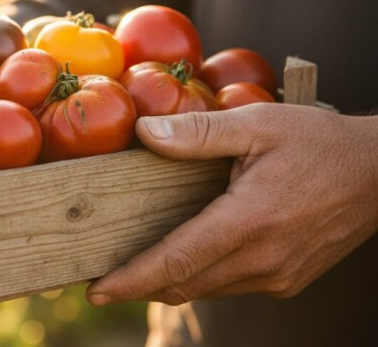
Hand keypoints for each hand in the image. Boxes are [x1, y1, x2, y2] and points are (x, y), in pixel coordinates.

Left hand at [85, 103, 377, 305]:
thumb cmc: (318, 142)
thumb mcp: (258, 124)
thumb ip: (199, 132)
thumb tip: (146, 133)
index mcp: (250, 221)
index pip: (177, 261)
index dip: (132, 279)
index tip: (96, 290)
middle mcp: (263, 259)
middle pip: (185, 284)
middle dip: (139, 286)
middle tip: (101, 281)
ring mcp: (278, 275)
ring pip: (206, 290)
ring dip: (169, 283)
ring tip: (134, 269)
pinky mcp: (288, 280)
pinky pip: (231, 286)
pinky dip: (201, 278)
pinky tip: (185, 259)